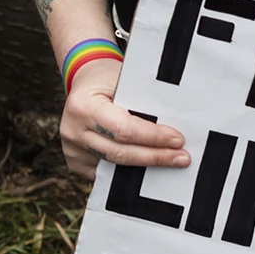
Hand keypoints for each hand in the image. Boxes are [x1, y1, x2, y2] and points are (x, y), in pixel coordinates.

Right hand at [59, 57, 190, 181]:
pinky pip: (107, 173)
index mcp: (83, 107)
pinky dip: (130, 172)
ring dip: (146, 168)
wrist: (84, 83)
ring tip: (171, 164)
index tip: (177, 140)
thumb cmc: (107, 79)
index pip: (123, 129)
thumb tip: (171, 127)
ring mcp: (72, 150)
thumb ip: (141, 104)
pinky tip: (151, 170)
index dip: (152, 137)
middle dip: (154, 157)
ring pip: (115, 167)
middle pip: (120, 153)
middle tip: (182, 158)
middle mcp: (73, 131)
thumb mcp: (123, 81)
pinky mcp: (76, 162)